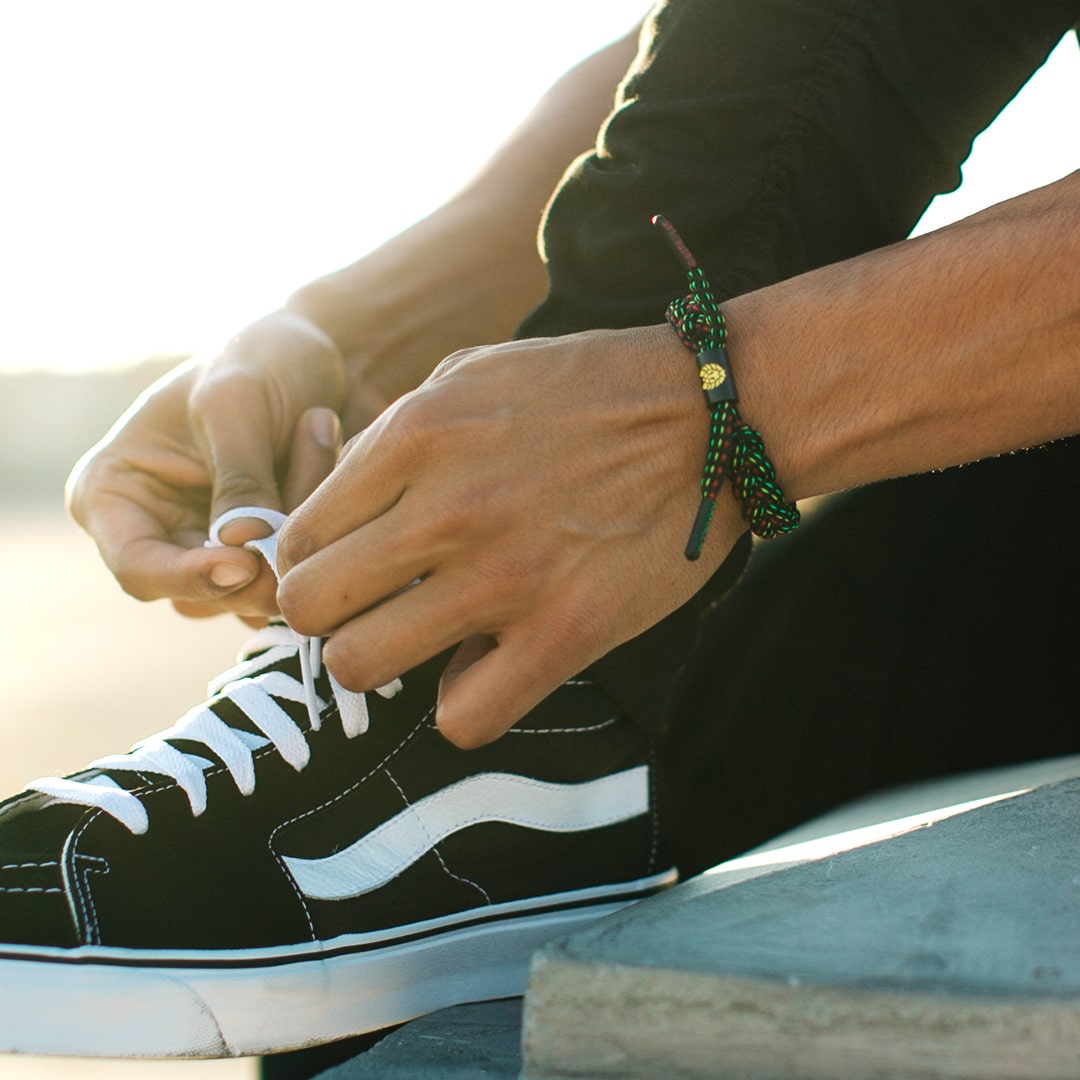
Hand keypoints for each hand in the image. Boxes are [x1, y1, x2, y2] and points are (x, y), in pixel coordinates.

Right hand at [67, 311, 358, 619]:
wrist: (321, 356)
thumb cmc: (262, 362)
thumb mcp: (240, 403)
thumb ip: (239, 478)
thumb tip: (242, 549)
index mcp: (113, 493)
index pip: (137, 568)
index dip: (190, 576)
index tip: (246, 564)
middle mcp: (155, 536)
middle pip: (203, 594)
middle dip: (264, 553)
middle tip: (311, 483)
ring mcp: (210, 554)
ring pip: (254, 593)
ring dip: (297, 534)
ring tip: (317, 438)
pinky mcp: (261, 562)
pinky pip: (291, 580)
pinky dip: (318, 536)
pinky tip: (330, 463)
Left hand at [277, 325, 745, 746]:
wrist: (712, 413)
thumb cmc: (588, 389)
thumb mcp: (471, 373)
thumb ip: (392, 438)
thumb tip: (342, 508)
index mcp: (417, 436)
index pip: (296, 536)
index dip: (310, 561)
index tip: (345, 568)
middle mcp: (448, 508)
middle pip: (308, 607)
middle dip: (326, 615)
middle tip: (369, 606)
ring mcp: (505, 577)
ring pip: (361, 668)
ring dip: (380, 663)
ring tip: (419, 638)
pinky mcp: (566, 633)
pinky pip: (465, 717)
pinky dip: (463, 703)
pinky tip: (483, 668)